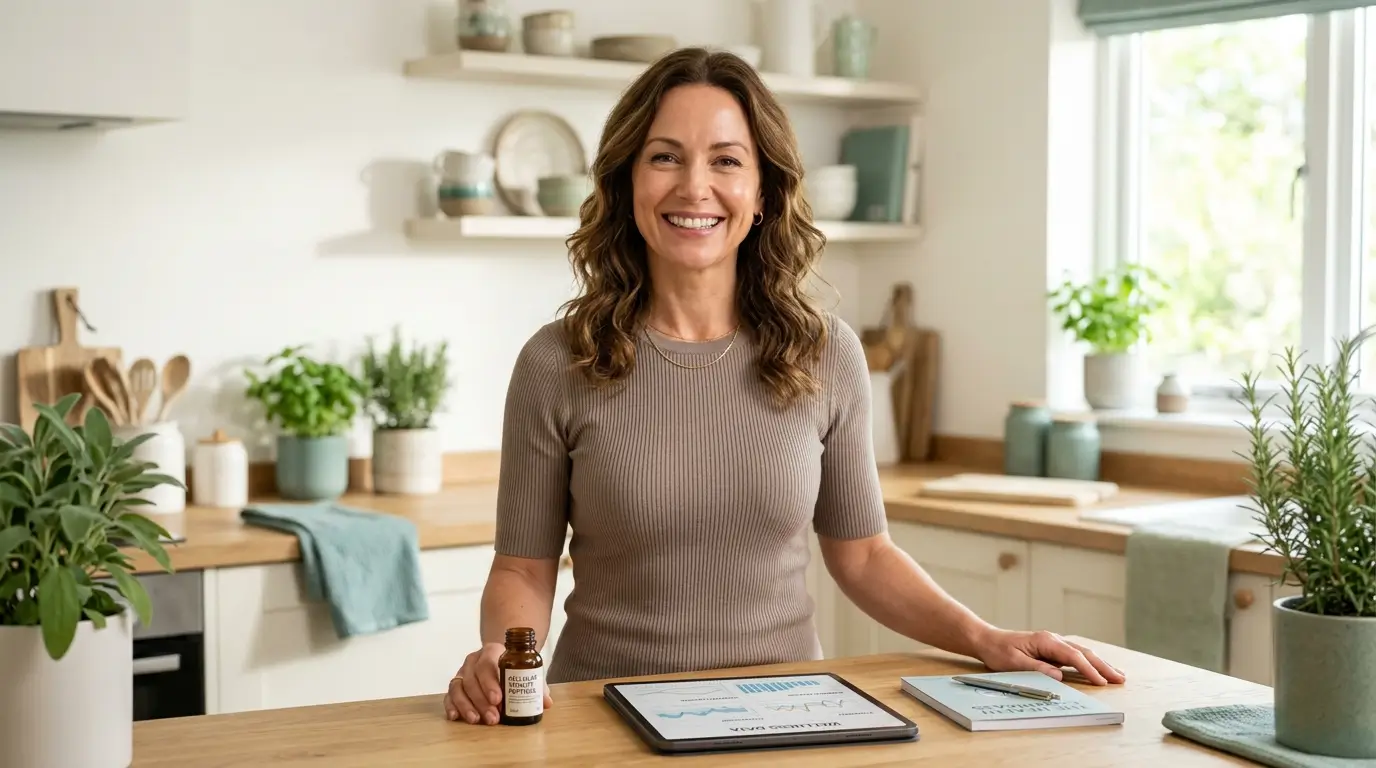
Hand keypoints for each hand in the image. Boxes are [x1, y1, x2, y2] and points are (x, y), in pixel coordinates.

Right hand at [444, 642, 553, 723]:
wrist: (500, 658)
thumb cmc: (514, 668)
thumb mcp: (526, 673)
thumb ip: (536, 686)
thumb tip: (546, 702)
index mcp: (492, 651)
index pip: (487, 664)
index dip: (490, 682)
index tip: (498, 699)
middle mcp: (474, 660)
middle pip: (472, 679)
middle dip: (481, 701)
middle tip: (493, 718)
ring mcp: (462, 672)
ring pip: (458, 687)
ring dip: (466, 705)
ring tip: (477, 720)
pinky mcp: (455, 684)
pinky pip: (449, 694)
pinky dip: (451, 705)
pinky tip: (455, 717)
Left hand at [971, 628, 1125, 684]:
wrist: (988, 640)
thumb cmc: (999, 651)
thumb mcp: (1014, 663)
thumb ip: (1037, 669)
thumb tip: (1059, 675)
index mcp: (1046, 641)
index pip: (1073, 656)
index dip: (1089, 670)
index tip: (1102, 682)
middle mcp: (1053, 640)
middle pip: (1083, 653)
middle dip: (1103, 666)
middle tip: (1121, 679)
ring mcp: (1054, 644)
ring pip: (1082, 653)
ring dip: (1100, 664)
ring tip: (1118, 675)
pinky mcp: (1052, 650)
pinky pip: (1075, 656)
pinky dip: (1090, 663)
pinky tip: (1099, 669)